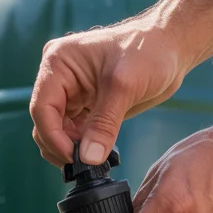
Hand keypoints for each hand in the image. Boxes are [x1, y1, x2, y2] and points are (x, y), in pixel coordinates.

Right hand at [30, 17, 189, 166]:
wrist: (170, 49)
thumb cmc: (148, 52)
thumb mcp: (125, 87)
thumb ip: (104, 124)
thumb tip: (88, 159)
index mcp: (59, 62)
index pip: (42, 108)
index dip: (53, 137)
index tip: (73, 158)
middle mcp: (59, 77)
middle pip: (45, 123)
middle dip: (61, 146)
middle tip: (85, 163)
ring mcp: (71, 93)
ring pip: (57, 132)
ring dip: (71, 150)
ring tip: (95, 160)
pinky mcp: (86, 107)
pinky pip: (75, 134)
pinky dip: (83, 148)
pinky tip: (100, 154)